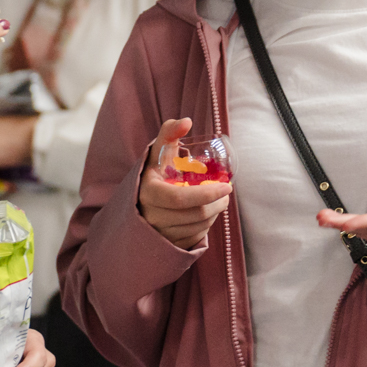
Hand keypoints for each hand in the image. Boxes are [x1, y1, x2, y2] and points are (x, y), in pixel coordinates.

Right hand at [137, 117, 231, 249]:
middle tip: (227, 193)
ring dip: (214, 214)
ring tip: (220, 201)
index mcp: (148, 193)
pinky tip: (207, 214)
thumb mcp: (158, 151)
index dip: (207, 194)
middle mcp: (150, 216)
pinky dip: (206, 226)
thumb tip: (187, 121)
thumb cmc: (155, 171)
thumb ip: (170, 132)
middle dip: (217, 204)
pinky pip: (194, 238)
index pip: (181, 199)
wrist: (139, 200)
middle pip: (194, 214)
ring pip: (197, 227)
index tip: (227, 186)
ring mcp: (158, 234)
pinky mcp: (167, 245)